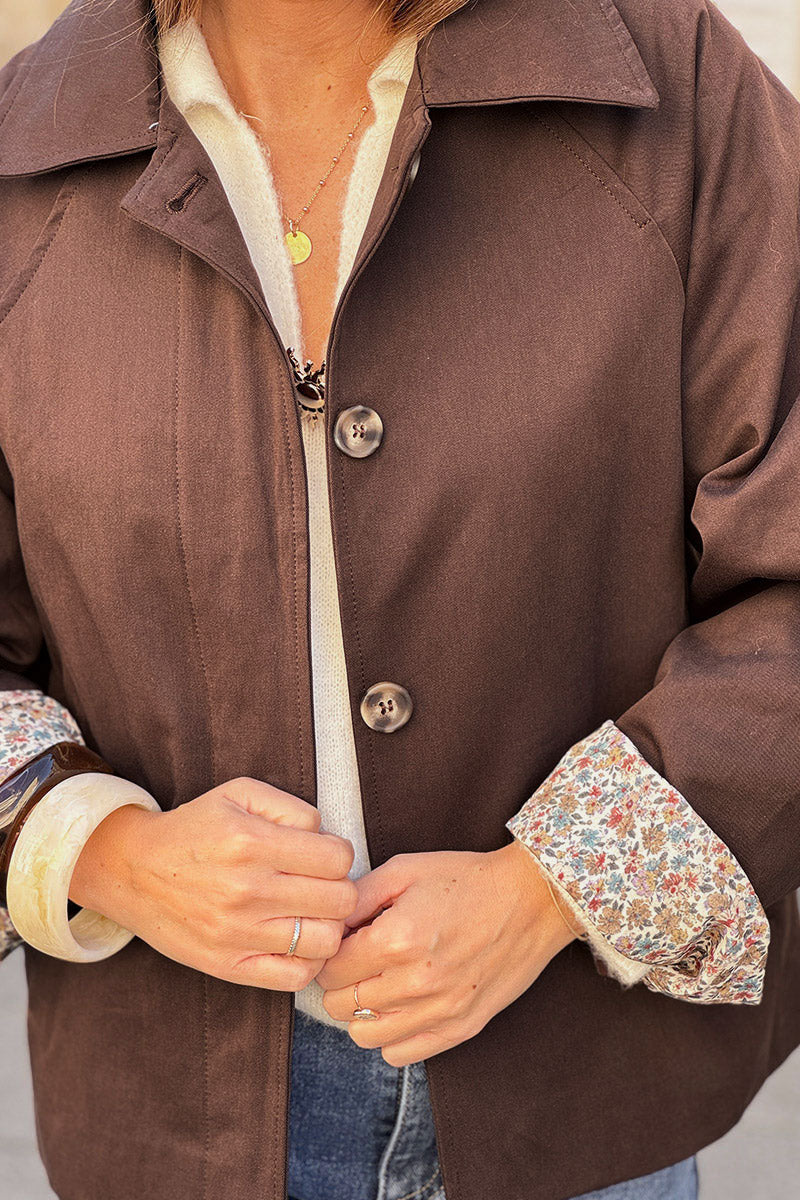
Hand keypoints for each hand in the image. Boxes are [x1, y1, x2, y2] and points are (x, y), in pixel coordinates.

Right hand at [69, 777, 357, 990]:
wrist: (134, 870)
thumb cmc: (195, 829)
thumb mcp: (239, 793)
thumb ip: (291, 807)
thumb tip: (326, 836)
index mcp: (252, 843)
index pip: (338, 858)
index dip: (337, 854)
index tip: (322, 855)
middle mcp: (247, 890)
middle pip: (339, 900)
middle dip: (338, 888)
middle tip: (320, 885)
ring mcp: (238, 933)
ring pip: (326, 941)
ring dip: (327, 926)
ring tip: (310, 913)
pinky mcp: (229, 965)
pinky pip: (295, 978)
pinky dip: (307, 961)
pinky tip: (296, 941)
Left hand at [316, 840, 579, 1065]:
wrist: (531, 899)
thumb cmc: (466, 878)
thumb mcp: (405, 870)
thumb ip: (358, 898)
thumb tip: (326, 925)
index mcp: (398, 939)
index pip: (330, 970)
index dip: (328, 955)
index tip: (341, 944)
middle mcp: (416, 982)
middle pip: (340, 1005)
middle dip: (339, 983)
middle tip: (356, 962)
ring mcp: (440, 1010)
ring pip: (364, 1036)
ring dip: (360, 1012)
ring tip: (376, 984)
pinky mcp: (461, 1028)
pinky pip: (401, 1054)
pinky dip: (391, 1035)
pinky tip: (401, 1005)